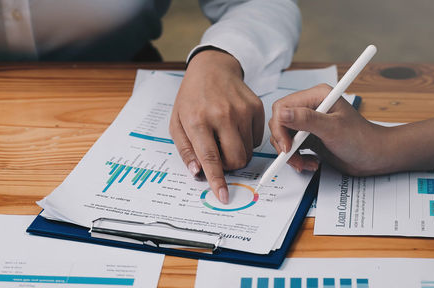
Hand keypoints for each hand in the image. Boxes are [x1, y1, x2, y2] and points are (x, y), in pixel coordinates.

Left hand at [169, 50, 263, 203]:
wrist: (212, 69)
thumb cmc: (192, 98)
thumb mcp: (177, 122)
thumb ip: (185, 149)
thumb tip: (197, 172)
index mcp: (198, 120)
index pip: (210, 157)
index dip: (217, 180)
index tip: (223, 196)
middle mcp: (222, 114)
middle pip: (235, 159)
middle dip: (228, 166)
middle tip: (219, 156)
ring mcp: (242, 110)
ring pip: (248, 152)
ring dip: (237, 153)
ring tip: (225, 138)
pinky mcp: (256, 107)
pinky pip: (257, 140)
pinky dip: (246, 141)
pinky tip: (235, 127)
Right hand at [268, 84, 391, 175]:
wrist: (374, 157)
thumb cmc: (361, 139)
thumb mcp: (333, 129)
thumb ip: (306, 119)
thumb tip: (282, 113)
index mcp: (316, 96)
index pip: (283, 107)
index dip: (280, 128)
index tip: (287, 147)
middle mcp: (311, 106)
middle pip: (280, 122)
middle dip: (284, 143)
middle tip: (293, 157)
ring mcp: (309, 123)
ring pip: (284, 136)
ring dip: (290, 154)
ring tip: (305, 164)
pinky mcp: (309, 137)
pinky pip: (292, 146)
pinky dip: (297, 158)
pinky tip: (310, 163)